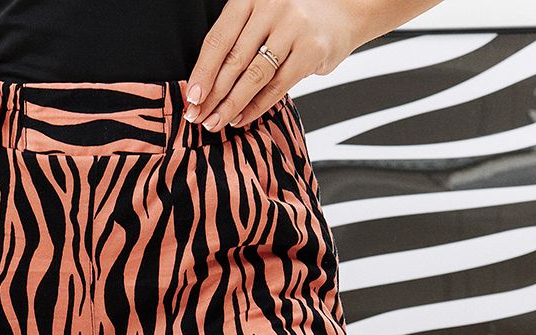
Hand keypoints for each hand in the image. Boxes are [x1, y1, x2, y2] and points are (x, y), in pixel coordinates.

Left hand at [185, 0, 368, 129]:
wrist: (344, 11)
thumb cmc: (295, 18)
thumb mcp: (262, 16)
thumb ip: (239, 40)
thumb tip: (206, 84)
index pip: (219, 38)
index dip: (203, 71)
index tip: (192, 97)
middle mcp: (271, 7)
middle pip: (233, 59)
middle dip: (213, 94)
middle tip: (198, 117)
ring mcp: (293, 27)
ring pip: (254, 75)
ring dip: (231, 104)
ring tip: (216, 122)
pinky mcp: (310, 50)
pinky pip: (277, 86)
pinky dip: (256, 106)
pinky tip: (241, 118)